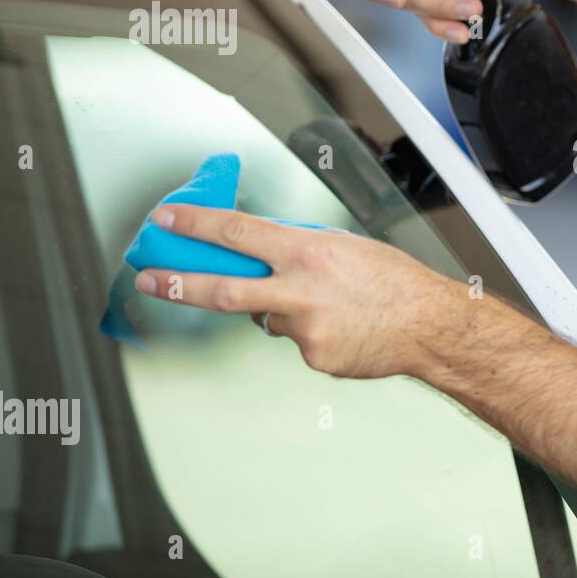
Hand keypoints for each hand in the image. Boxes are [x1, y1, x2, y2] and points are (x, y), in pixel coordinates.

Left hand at [132, 204, 469, 379]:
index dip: (195, 225)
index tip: (166, 220)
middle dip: (177, 284)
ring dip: (282, 310)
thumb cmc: (394, 282)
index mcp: (307, 252)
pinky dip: (311, 333)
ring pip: (267, 318)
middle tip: (147, 280)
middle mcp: (299, 288)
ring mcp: (304, 327)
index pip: (236, 233)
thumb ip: (299, 250)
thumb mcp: (344, 246)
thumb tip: (262, 252)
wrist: (429, 324)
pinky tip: (343, 327)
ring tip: (327, 306)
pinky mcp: (313, 356)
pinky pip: (296, 342)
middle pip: (222, 288)